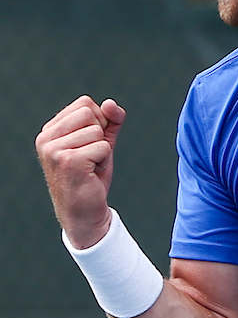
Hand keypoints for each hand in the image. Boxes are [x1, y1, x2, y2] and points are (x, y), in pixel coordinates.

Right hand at [35, 95, 125, 247]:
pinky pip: (102, 147)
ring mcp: (55, 149)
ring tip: (90, 168)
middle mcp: (47, 138)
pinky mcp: (68, 160)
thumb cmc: (91, 178)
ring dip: (102, 152)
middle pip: (90, 113)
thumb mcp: (101, 144)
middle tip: (91, 158)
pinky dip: (104, 161)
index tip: (91, 145)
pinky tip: (91, 174)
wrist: (84, 213)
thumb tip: (111, 104)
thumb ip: (109, 121)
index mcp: (50, 131)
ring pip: (97, 131)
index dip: (99, 122)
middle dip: (100, 136)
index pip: (85, 104)